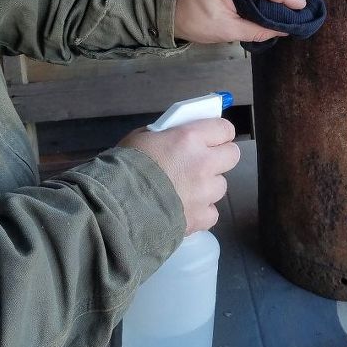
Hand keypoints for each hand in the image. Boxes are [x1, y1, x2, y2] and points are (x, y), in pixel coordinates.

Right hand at [119, 119, 239, 233]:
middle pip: (232, 155)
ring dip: (207, 186)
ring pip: (220, 186)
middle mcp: (203, 163)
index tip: (212, 138)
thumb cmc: (123, 168)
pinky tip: (183, 210)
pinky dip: (200, 211)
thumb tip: (179, 137)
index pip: (224, 129)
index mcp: (190, 138)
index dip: (219, 133)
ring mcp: (205, 192)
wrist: (114, 209)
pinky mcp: (201, 217)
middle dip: (219, 157)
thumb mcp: (142, 138)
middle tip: (201, 162)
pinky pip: (211, 212)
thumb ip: (168, 136)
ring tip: (184, 191)